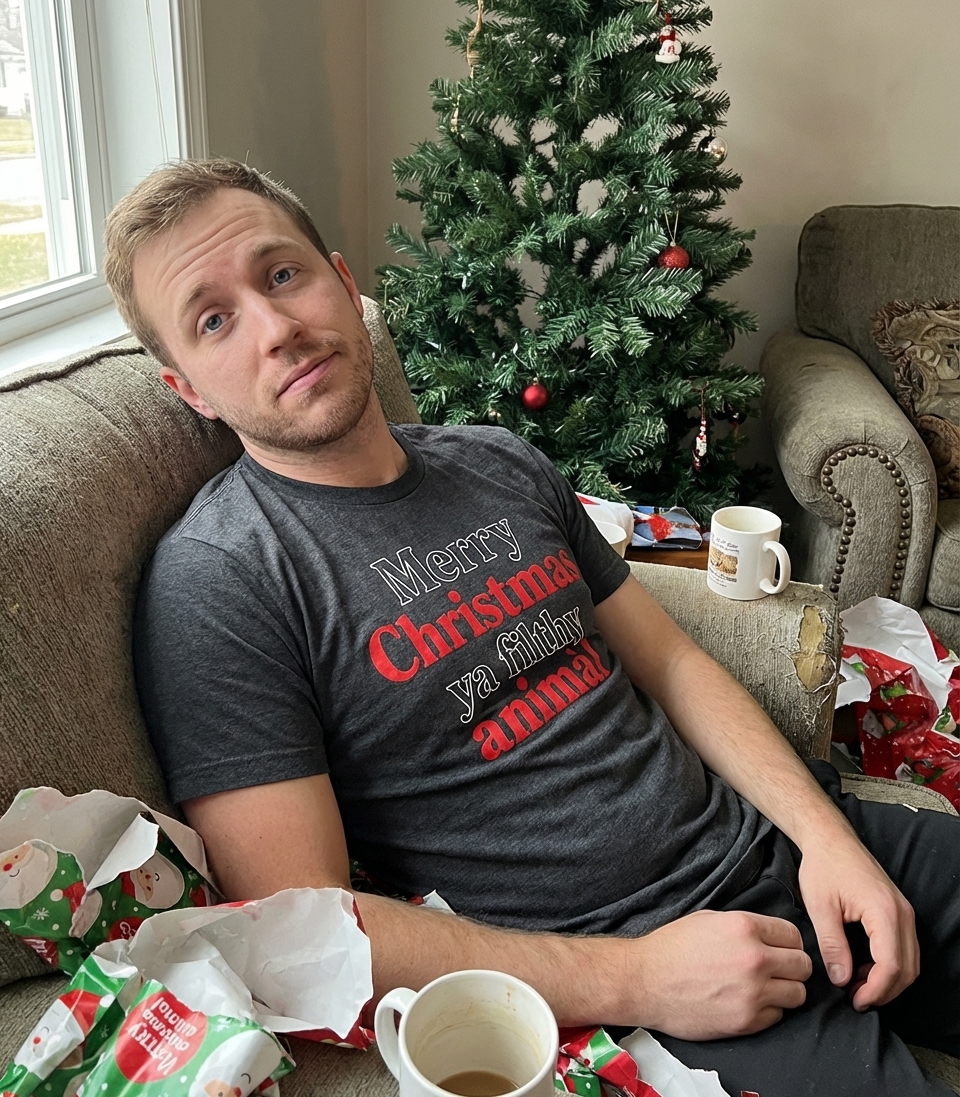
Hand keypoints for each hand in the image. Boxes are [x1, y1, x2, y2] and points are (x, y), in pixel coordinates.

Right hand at [631, 909, 811, 1040]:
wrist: (645, 982)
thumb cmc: (672, 948)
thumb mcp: (709, 920)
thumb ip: (745, 927)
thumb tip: (771, 937)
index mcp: (744, 927)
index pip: (793, 934)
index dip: (788, 942)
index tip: (781, 949)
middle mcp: (754, 959)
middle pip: (803, 965)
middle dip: (793, 967)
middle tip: (779, 970)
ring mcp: (753, 992)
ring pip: (798, 994)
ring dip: (785, 991)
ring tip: (766, 988)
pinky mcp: (747, 1021)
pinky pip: (778, 1016)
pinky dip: (768, 1010)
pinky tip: (749, 1002)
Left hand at [797, 831, 917, 1010]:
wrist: (830, 839)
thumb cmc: (823, 867)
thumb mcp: (820, 907)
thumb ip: (832, 945)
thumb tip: (841, 980)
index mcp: (884, 912)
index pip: (891, 967)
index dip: (875, 991)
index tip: (853, 1000)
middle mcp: (902, 914)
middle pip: (907, 969)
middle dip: (884, 991)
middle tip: (855, 999)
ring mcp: (904, 912)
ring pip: (909, 961)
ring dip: (887, 980)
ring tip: (855, 986)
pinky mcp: (898, 911)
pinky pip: (903, 948)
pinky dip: (888, 965)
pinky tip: (861, 968)